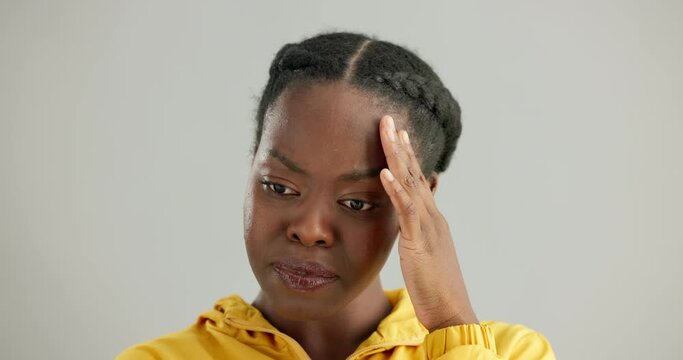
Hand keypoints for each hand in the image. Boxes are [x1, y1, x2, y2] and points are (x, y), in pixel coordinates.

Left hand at [378, 115, 477, 331]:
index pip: (417, 179)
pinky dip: (396, 190)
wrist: (452, 311)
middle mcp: (432, 216)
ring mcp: (428, 227)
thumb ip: (418, 232)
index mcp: (431, 219)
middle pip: (414, 173)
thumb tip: (409, 217)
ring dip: (398, 157)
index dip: (407, 155)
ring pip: (411, 184)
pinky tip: (384, 173)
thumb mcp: (425, 252)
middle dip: (400, 145)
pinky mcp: (420, 242)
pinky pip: (406, 212)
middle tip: (388, 119)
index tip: (397, 133)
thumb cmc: (436, 286)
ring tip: (387, 132)